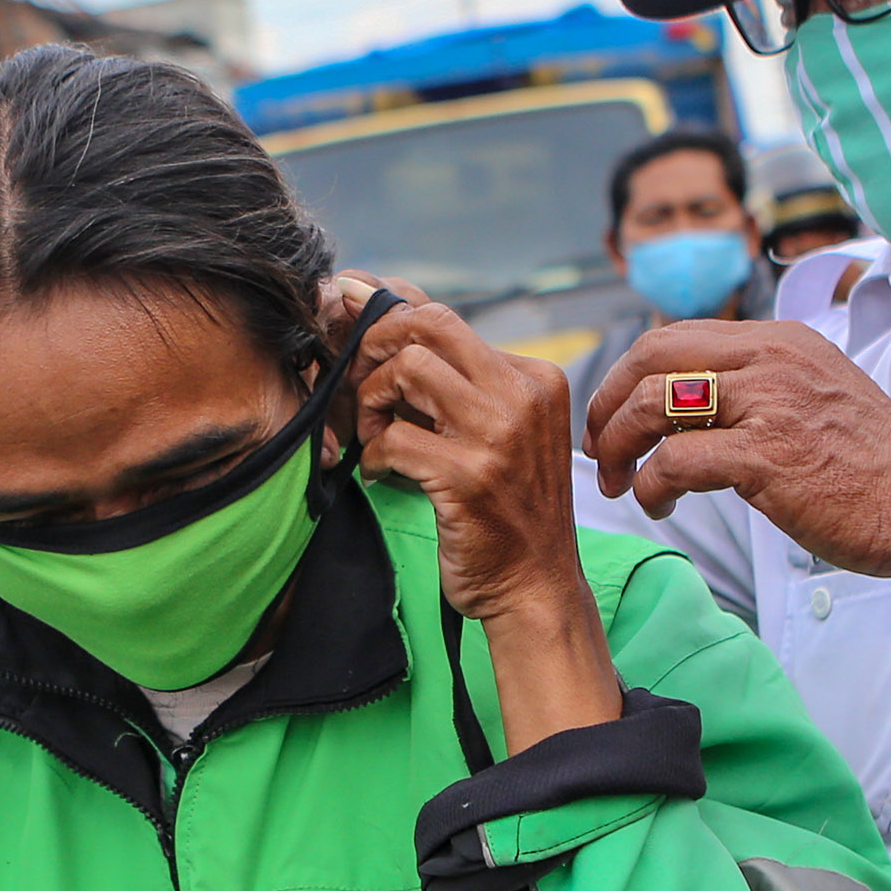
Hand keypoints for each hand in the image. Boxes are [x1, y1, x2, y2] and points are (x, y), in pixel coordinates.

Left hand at [328, 276, 618, 749]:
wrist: (535, 586)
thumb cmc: (507, 507)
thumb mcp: (498, 428)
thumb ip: (456, 377)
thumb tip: (381, 304)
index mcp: (535, 376)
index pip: (445, 318)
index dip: (386, 318)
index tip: (355, 331)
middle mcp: (523, 396)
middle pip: (427, 326)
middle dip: (375, 343)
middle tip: (359, 381)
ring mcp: (499, 435)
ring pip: (407, 370)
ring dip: (372, 401)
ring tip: (374, 432)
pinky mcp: (469, 477)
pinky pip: (394, 438)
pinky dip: (375, 454)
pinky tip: (382, 472)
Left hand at [584, 318, 890, 577]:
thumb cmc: (873, 463)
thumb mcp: (813, 394)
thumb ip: (759, 386)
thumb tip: (691, 407)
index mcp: (776, 339)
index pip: (673, 337)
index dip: (626, 377)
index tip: (613, 418)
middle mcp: (768, 358)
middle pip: (648, 357)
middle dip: (607, 403)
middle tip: (599, 449)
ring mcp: (767, 404)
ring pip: (651, 404)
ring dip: (618, 447)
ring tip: (620, 483)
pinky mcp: (766, 455)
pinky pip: (676, 461)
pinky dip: (651, 485)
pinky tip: (659, 505)